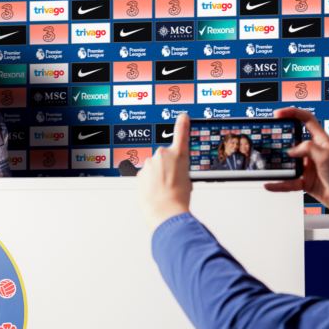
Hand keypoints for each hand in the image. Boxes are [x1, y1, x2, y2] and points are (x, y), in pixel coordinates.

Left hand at [138, 113, 191, 231]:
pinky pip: (146, 175)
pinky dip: (149, 182)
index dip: (182, 124)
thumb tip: (173, 172)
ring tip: (164, 189)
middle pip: (164, 157)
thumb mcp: (187, 179)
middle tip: (172, 181)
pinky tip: (155, 192)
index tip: (183, 117)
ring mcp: (149, 163)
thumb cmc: (178, 198)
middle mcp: (162, 155)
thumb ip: (179, 169)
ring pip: (153, 167)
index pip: (181, 134)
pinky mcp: (140, 173)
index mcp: (179, 155)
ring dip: (157, 175)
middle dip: (167, 166)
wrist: (164, 211)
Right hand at [265, 107, 328, 236]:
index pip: (306, 120)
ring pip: (288, 163)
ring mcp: (309, 167)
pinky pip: (288, 181)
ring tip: (266, 164)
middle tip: (268, 140)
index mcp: (321, 141)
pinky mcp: (305, 182)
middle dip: (280, 140)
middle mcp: (314, 152)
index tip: (278, 114)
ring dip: (278, 164)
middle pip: (293, 141)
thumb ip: (307, 148)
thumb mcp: (325, 156)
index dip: (292, 113)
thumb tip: (291, 151)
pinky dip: (279, 183)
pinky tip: (270, 184)